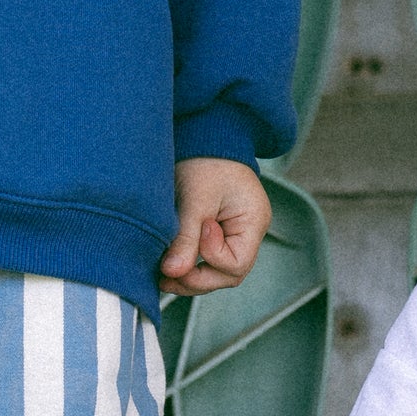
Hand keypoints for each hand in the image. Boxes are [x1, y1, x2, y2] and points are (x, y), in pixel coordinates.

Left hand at [160, 158, 271, 297]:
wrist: (204, 136)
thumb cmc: (205, 159)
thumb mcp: (195, 197)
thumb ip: (185, 238)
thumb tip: (172, 273)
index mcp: (254, 221)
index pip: (237, 263)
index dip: (211, 257)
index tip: (196, 230)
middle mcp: (249, 233)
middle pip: (227, 274)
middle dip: (196, 279)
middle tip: (166, 275)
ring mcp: (235, 235)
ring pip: (216, 272)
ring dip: (190, 277)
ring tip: (162, 274)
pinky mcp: (219, 234)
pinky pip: (207, 260)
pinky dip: (189, 265)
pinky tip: (169, 265)